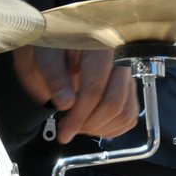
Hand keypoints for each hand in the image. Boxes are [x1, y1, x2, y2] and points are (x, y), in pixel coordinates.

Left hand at [12, 45, 138, 141]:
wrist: (62, 42)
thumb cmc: (54, 46)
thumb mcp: (46, 54)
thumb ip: (54, 76)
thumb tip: (67, 104)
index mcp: (99, 45)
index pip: (95, 88)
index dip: (79, 115)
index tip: (64, 133)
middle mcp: (121, 58)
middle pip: (114, 104)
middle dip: (89, 124)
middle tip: (68, 129)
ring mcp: (127, 74)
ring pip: (125, 113)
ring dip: (100, 128)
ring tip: (78, 125)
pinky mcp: (129, 86)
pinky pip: (130, 115)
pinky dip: (112, 128)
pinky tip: (92, 125)